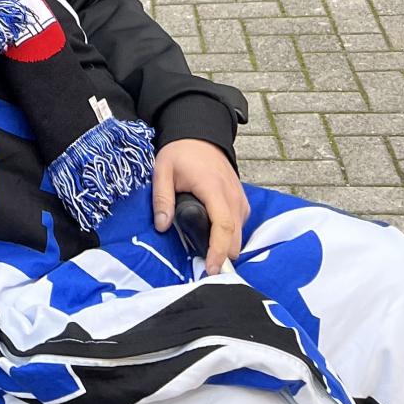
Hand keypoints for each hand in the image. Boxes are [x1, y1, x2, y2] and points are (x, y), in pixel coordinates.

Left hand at [153, 140, 247, 275]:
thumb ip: (162, 198)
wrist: (199, 133)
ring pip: (240, 234)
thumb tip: (161, 226)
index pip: (223, 226)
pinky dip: (230, 235)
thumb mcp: (162, 169)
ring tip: (206, 252)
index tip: (211, 269)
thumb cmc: (180, 152)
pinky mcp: (242, 200)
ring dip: (226, 246)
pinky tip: (213, 236)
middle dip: (222, 255)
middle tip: (203, 265)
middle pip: (236, 237)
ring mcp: (240, 198)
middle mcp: (232, 195)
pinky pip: (241, 225)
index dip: (219, 251)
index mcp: (213, 188)